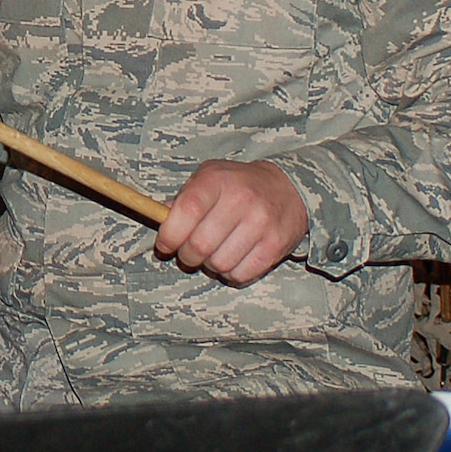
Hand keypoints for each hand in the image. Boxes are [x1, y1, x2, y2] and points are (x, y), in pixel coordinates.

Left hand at [154, 159, 309, 286]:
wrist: (289, 187)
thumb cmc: (238, 184)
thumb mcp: (208, 177)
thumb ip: (184, 198)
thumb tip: (161, 220)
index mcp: (217, 180)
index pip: (186, 211)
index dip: (169, 235)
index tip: (164, 245)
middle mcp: (240, 200)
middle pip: (200, 244)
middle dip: (186, 256)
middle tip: (188, 253)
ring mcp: (261, 224)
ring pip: (219, 264)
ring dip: (209, 266)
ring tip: (212, 254)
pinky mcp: (276, 245)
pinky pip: (241, 274)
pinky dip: (230, 274)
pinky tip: (231, 260)